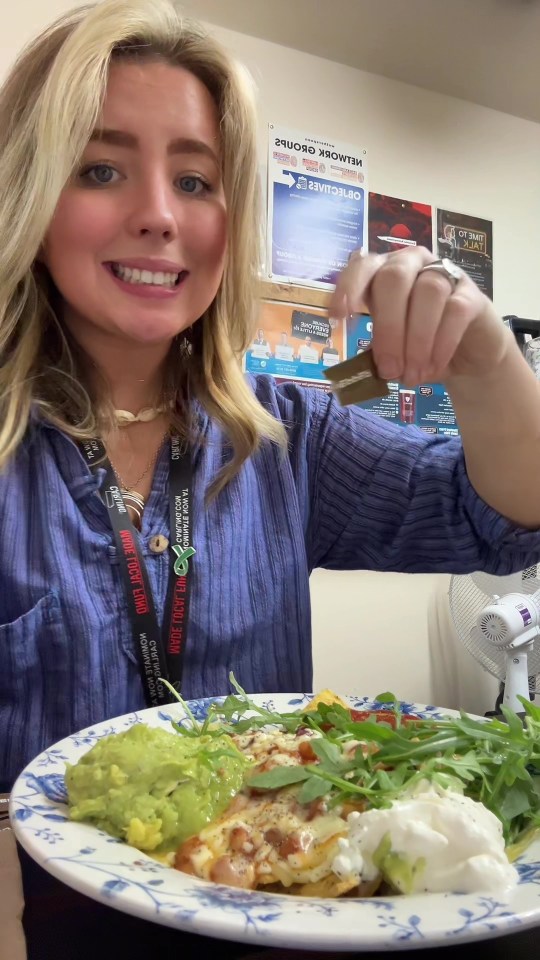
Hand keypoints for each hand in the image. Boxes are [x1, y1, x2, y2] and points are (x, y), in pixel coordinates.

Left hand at [329, 247, 512, 386]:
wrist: (469, 354)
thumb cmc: (421, 346)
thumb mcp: (393, 349)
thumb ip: (378, 352)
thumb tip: (369, 370)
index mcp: (383, 272)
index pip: (362, 266)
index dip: (348, 287)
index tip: (337, 318)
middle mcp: (411, 264)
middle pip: (394, 279)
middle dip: (388, 328)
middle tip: (389, 370)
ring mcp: (444, 274)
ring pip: (428, 292)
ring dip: (417, 340)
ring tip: (413, 375)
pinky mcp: (471, 293)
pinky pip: (455, 310)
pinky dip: (442, 342)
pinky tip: (434, 366)